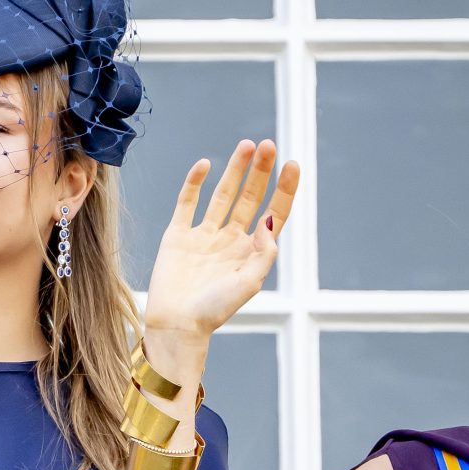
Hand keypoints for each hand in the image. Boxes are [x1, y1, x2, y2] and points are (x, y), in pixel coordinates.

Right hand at [145, 139, 302, 338]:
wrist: (176, 324)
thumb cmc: (214, 310)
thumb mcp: (249, 283)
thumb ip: (264, 253)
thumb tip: (270, 220)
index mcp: (250, 252)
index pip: (273, 213)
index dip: (284, 189)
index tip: (292, 164)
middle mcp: (229, 239)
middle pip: (250, 197)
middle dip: (260, 172)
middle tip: (268, 146)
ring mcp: (203, 236)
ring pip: (223, 195)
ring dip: (235, 170)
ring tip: (247, 146)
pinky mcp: (178, 235)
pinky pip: (187, 203)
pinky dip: (195, 183)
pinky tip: (206, 165)